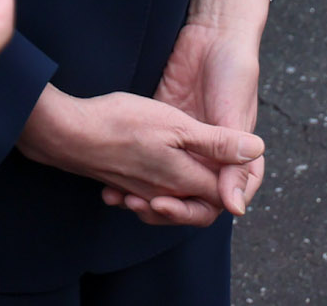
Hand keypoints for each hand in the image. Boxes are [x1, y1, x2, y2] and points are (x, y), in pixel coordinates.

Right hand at [18, 85, 261, 226]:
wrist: (69, 134)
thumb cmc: (123, 123)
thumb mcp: (178, 125)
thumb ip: (218, 143)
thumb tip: (256, 151)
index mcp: (183, 179)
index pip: (221, 194)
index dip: (231, 180)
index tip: (231, 154)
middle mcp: (164, 192)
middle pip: (196, 203)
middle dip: (206, 188)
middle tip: (210, 161)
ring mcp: (140, 190)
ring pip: (171, 197)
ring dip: (180, 187)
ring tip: (183, 155)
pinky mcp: (122, 182)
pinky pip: (145, 194)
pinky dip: (153, 186)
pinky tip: (153, 161)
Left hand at [134, 0, 269, 218]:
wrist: (213, 32)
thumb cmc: (232, 71)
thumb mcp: (232, 115)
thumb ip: (229, 159)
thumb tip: (235, 208)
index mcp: (232, 157)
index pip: (218, 200)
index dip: (193, 211)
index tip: (167, 208)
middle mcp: (209, 155)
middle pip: (188, 197)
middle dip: (163, 207)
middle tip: (139, 204)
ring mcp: (186, 142)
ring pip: (166, 182)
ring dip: (145, 193)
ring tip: (121, 196)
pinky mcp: (165, 127)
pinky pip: (150, 157)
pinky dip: (134, 170)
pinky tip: (114, 174)